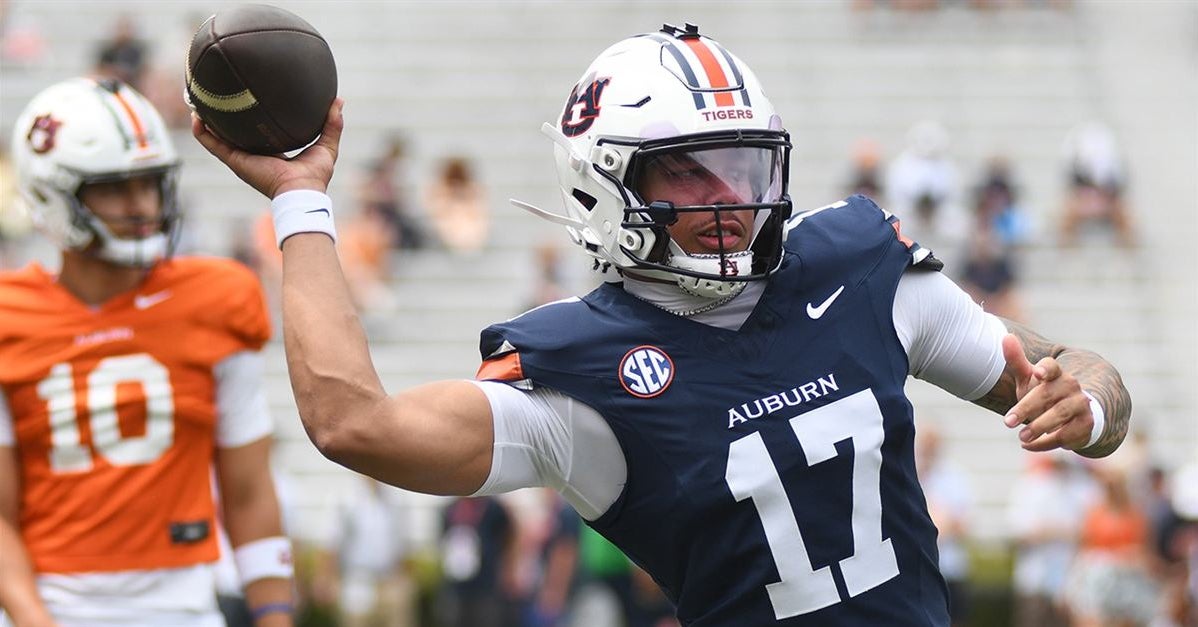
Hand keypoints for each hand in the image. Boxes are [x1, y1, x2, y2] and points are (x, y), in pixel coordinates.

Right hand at [191, 99, 343, 198]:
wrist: (301, 192)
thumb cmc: (315, 176)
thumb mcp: (326, 145)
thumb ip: (332, 124)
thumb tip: (339, 101)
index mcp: (271, 152)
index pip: (256, 132)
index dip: (250, 118)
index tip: (247, 100)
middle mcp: (252, 154)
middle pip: (232, 133)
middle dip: (223, 117)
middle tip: (217, 96)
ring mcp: (241, 158)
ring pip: (217, 138)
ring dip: (206, 121)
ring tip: (198, 102)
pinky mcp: (236, 162)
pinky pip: (213, 145)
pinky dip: (202, 133)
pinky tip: (196, 117)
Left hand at [1000, 333, 1093, 451]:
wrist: (1074, 415)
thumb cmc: (1044, 393)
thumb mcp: (1029, 378)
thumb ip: (1016, 360)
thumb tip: (1005, 336)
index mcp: (1056, 374)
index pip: (1051, 367)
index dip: (1045, 368)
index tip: (1036, 372)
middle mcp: (1071, 387)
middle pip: (1047, 395)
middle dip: (1026, 408)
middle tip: (1007, 422)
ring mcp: (1081, 406)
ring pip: (1059, 415)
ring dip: (1038, 427)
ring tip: (1021, 438)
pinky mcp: (1086, 425)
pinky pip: (1065, 436)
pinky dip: (1045, 443)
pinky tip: (1028, 446)